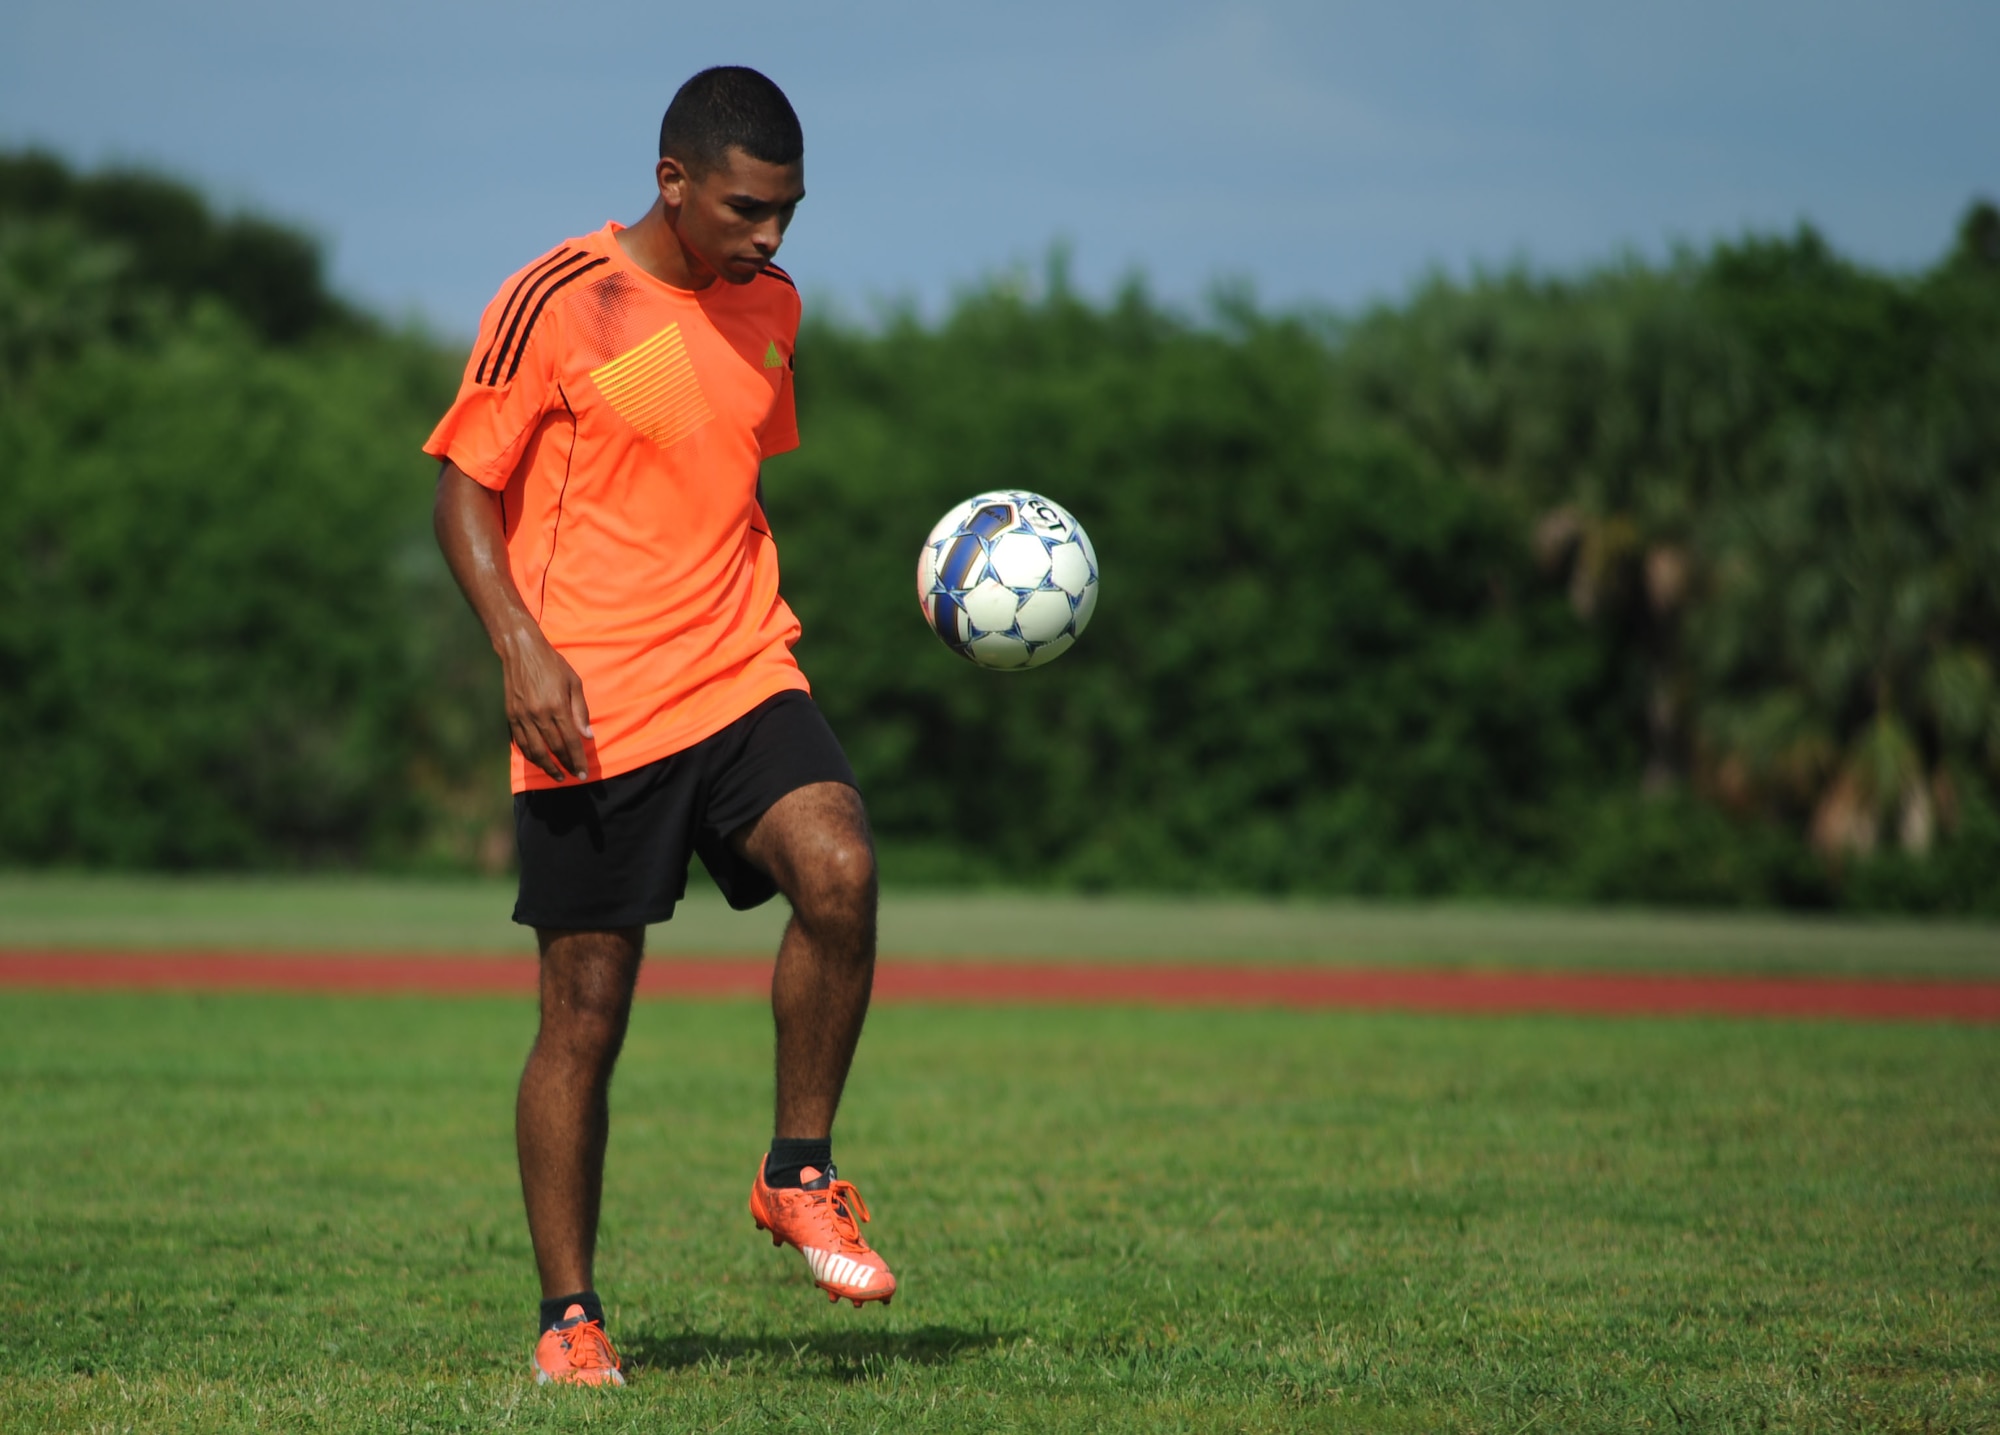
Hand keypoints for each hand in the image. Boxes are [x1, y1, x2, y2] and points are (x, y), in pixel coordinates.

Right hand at [500, 626, 593, 782]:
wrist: (521, 650)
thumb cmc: (553, 665)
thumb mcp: (574, 683)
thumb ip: (580, 711)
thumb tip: (587, 737)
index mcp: (556, 706)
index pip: (569, 741)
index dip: (577, 760)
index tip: (583, 774)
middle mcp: (538, 714)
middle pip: (553, 749)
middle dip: (565, 766)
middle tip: (573, 776)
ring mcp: (522, 716)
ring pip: (534, 750)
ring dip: (546, 766)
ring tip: (556, 775)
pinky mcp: (511, 715)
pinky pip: (520, 742)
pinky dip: (530, 755)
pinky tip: (538, 760)